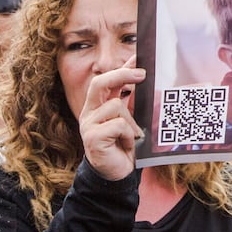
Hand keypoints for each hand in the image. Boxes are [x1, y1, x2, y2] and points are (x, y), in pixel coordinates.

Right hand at [78, 56, 145, 180]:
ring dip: (131, 122)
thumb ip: (130, 101)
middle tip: (143, 74)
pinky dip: (128, 134)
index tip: (138, 56)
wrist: (116, 174)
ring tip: (132, 137)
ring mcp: (88, 125)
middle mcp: (89, 112)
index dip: (121, 68)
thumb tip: (143, 76)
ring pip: (116, 107)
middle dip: (122, 75)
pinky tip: (125, 145)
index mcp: (97, 106)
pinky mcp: (91, 138)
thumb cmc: (124, 146)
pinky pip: (118, 125)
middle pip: (100, 83)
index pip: (106, 80)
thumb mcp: (129, 120)